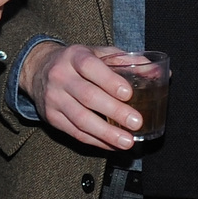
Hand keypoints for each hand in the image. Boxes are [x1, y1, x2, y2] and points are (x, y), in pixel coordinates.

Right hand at [21, 41, 148, 151]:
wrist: (38, 70)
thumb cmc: (77, 62)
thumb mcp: (97, 53)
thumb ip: (125, 61)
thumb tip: (159, 73)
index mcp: (74, 56)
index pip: (90, 67)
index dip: (109, 81)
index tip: (128, 93)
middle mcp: (60, 76)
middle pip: (88, 96)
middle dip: (114, 111)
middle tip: (136, 122)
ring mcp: (54, 98)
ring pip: (81, 119)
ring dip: (106, 133)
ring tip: (127, 141)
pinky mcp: (51, 117)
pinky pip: (75, 133)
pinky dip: (96, 141)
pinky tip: (112, 145)